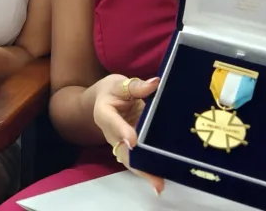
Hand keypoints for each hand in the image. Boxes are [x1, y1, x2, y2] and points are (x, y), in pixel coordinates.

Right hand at [93, 74, 163, 194]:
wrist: (104, 99)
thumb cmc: (112, 90)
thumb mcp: (120, 83)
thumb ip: (136, 86)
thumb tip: (156, 83)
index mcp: (104, 113)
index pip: (113, 122)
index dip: (123, 131)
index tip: (133, 140)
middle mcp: (112, 133)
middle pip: (122, 150)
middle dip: (136, 163)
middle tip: (151, 175)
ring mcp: (121, 143)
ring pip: (131, 160)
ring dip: (144, 171)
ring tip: (158, 183)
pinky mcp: (132, 147)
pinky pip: (139, 159)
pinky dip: (149, 169)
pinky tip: (161, 178)